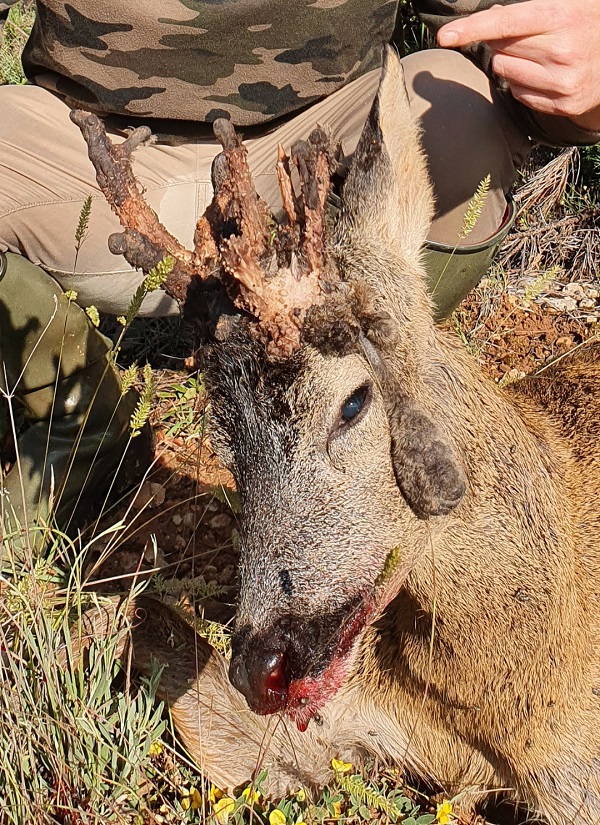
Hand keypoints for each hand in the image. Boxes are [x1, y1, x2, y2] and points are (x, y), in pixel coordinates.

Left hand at [437, 0, 599, 130]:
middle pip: (501, 49)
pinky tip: (543, 73)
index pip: (505, 22)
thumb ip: (527, 10)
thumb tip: (491, 17)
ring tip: (536, 55)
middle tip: (522, 37)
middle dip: (500, 42)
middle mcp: (561, 51)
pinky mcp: (563, 105)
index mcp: (561, 17)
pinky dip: (521, 84)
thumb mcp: (565, 5)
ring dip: (509, 64)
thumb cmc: (587, 24)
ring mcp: (562, 82)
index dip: (472, 28)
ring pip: (505, 74)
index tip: (445, 36)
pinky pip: (519, 95)